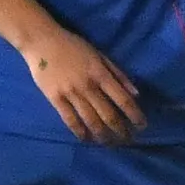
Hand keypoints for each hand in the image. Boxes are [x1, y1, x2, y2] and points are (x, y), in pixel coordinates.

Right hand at [19, 25, 146, 142]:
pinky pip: (69, 119)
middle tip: (128, 140)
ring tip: (110, 143)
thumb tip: (135, 94)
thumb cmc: (73, 46)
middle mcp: (88, 86)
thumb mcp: (100, 55)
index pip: (123, 99)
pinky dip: (79, 132)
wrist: (42, 40)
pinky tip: (86, 139)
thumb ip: (118, 74)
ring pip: (90, 121)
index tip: (142, 126)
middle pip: (109, 114)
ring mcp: (71, 93)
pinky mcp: (55, 98)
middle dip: (121, 130)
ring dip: (102, 135)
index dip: (134, 115)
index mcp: (101, 74)